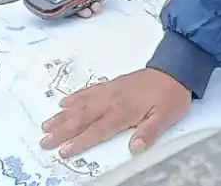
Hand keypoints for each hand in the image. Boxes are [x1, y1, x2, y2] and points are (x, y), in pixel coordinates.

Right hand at [40, 68, 191, 157]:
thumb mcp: (166, 117)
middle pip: (82, 118)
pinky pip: (88, 91)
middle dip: (62, 131)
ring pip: (81, 105)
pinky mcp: (112, 85)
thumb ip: (149, 133)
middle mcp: (112, 101)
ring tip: (46, 125)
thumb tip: (134, 148)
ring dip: (62, 116)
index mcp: (124, 112)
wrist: (176, 69)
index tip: (63, 151)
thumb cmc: (171, 96)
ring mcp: (110, 91)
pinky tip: (64, 103)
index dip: (80, 142)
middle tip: (44, 141)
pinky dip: (74, 97)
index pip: (97, 131)